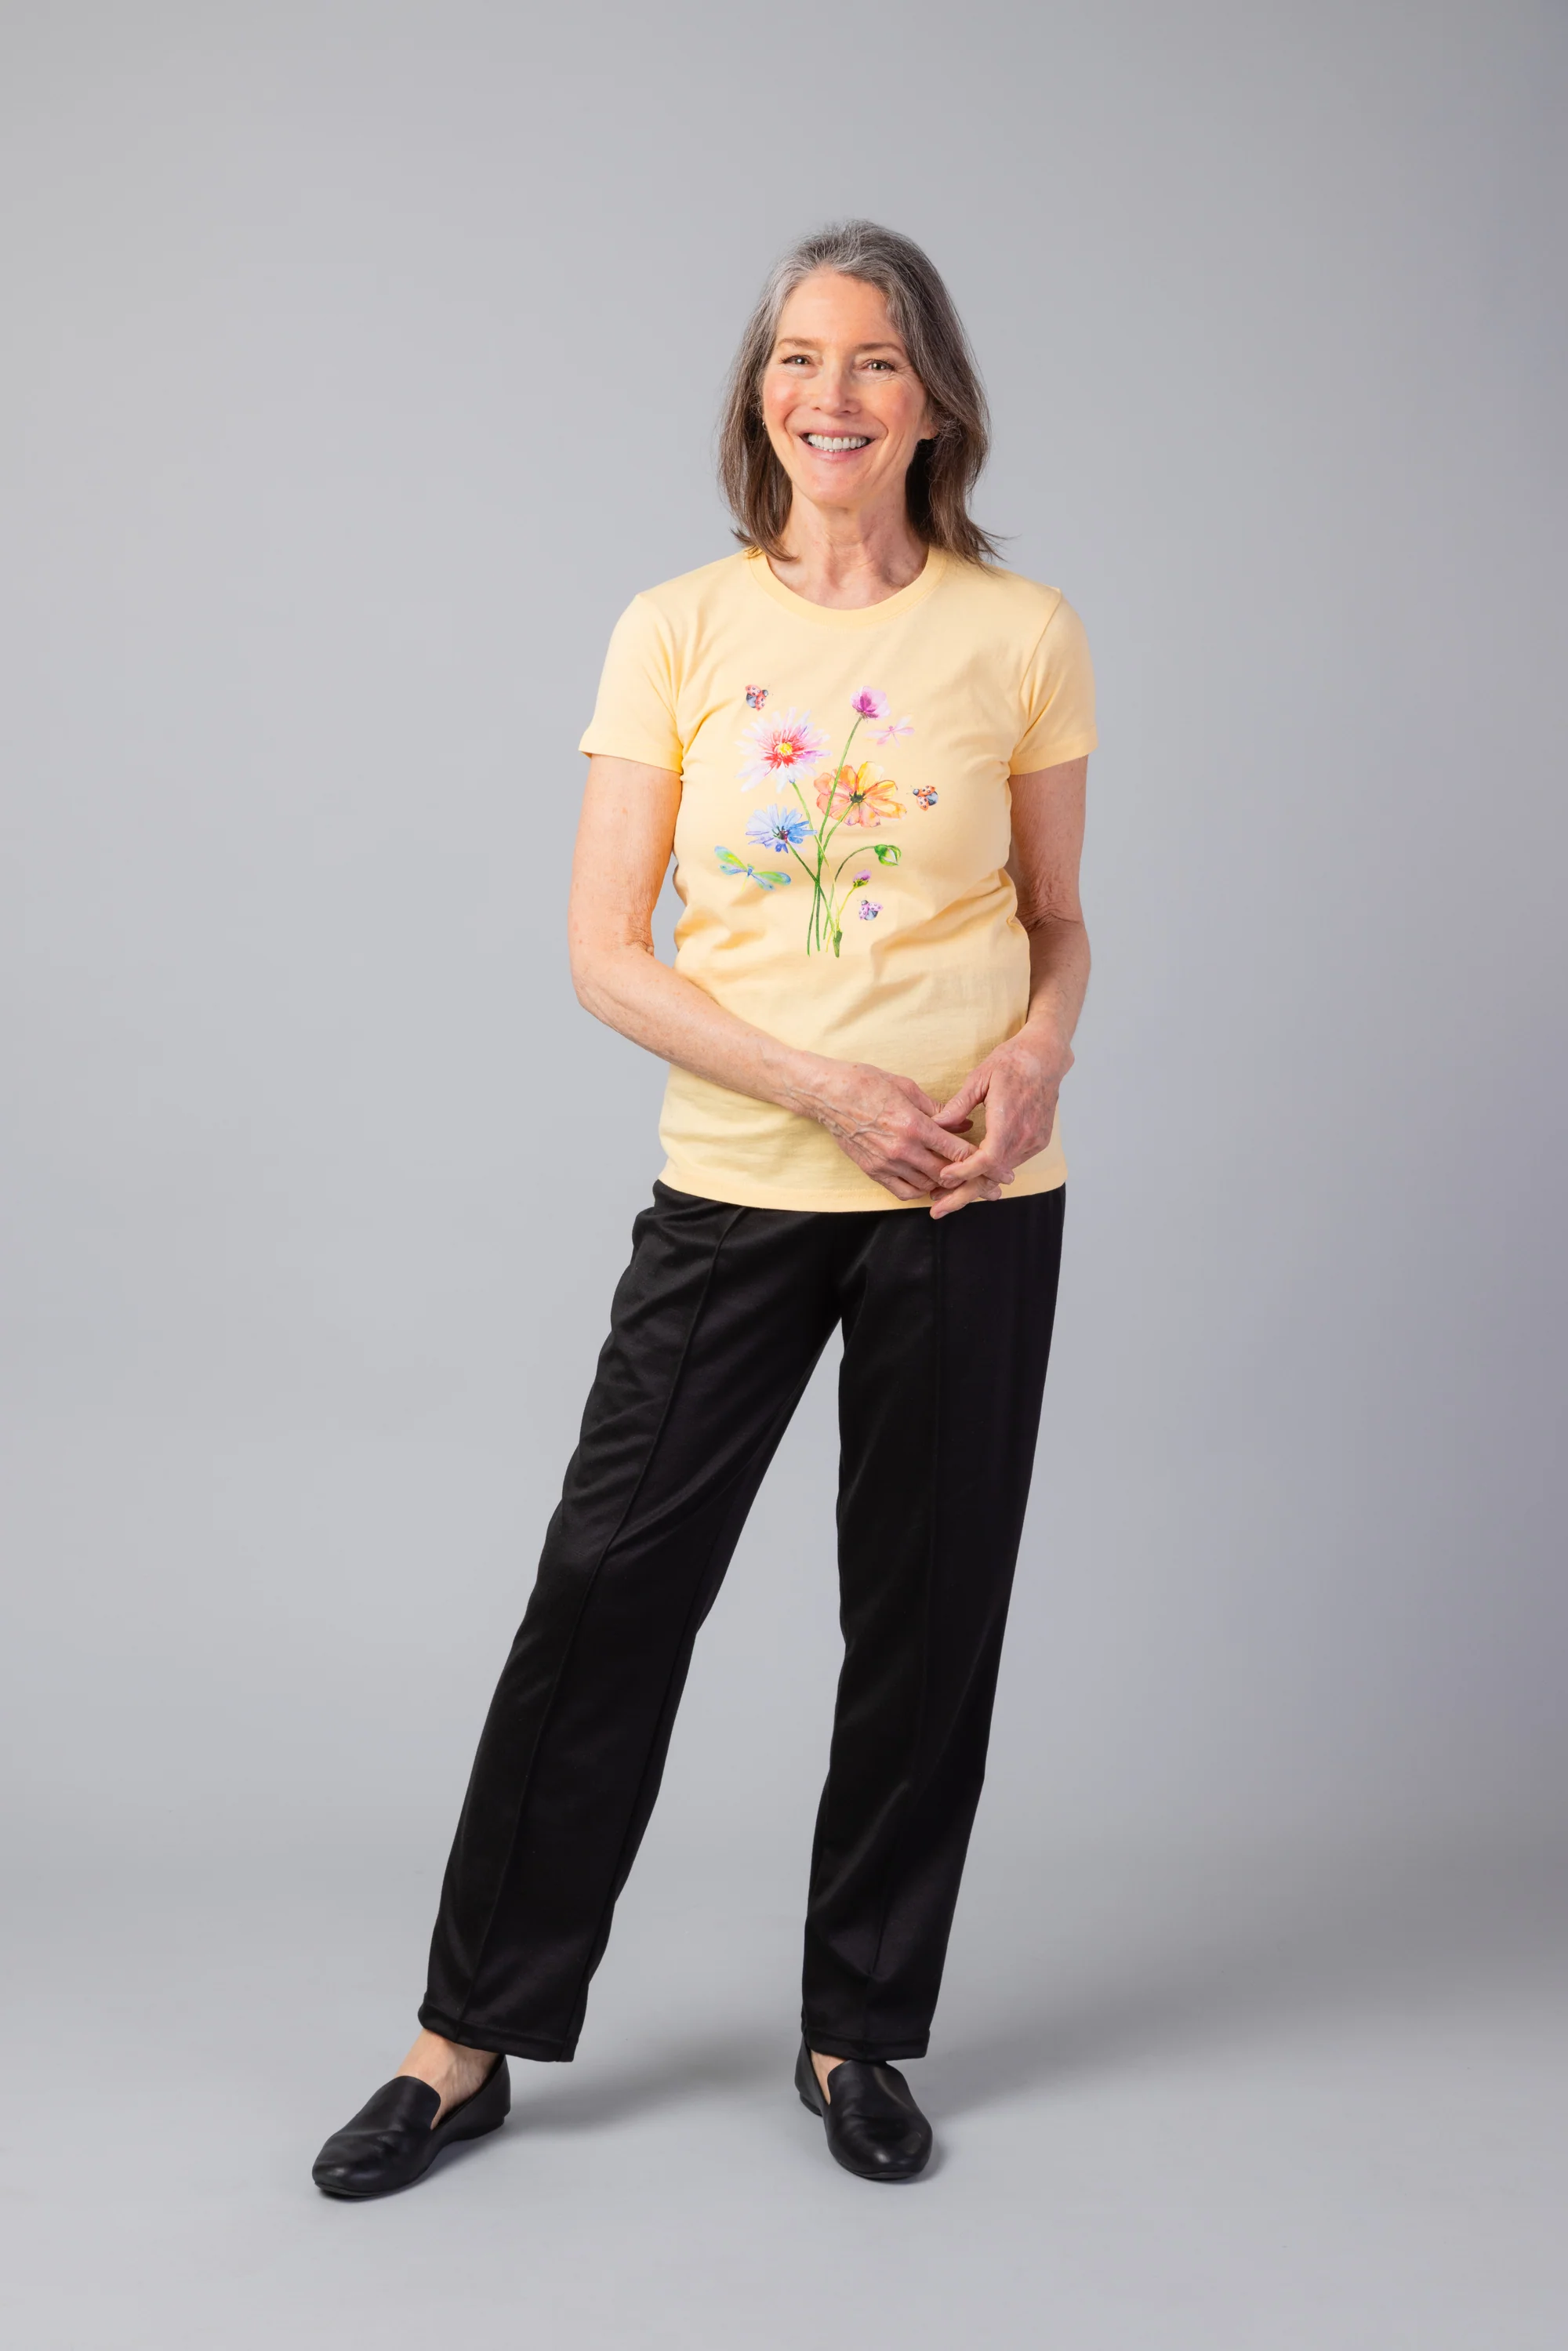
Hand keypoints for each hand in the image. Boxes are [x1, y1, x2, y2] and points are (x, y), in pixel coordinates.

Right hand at [787, 1057, 977, 1201]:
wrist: (827, 1094)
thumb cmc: (866, 1083)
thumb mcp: (907, 1088)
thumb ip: (938, 1110)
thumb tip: (965, 1125)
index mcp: (914, 1124)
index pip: (956, 1151)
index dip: (980, 1161)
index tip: (996, 1167)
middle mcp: (901, 1149)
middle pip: (946, 1174)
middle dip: (971, 1180)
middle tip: (990, 1186)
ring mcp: (886, 1163)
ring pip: (927, 1185)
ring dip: (945, 1185)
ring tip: (962, 1184)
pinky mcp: (873, 1171)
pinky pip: (904, 1191)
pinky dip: (921, 1190)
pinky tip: (929, 1183)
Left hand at [929, 1027, 1073, 1208]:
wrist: (1046, 1057)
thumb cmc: (1012, 1062)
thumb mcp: (980, 1078)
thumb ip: (958, 1106)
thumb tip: (935, 1125)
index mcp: (1009, 1120)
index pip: (987, 1159)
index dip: (963, 1172)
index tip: (942, 1178)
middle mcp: (1024, 1136)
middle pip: (991, 1177)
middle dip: (963, 1196)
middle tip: (937, 1210)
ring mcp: (1033, 1142)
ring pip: (1000, 1175)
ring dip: (974, 1186)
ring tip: (945, 1196)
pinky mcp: (1037, 1142)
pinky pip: (1010, 1164)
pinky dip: (989, 1175)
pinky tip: (970, 1179)